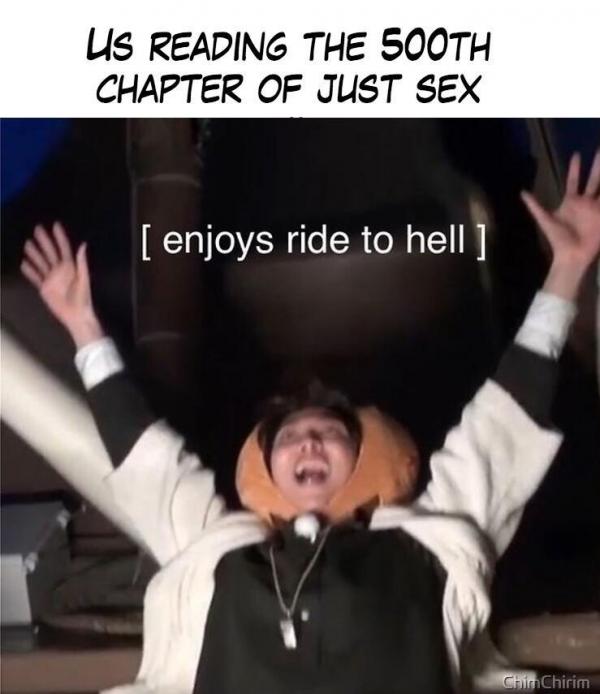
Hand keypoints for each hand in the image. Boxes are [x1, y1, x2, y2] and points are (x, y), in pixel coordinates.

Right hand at [21, 222, 103, 347]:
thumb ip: (81, 262)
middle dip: (44, 241)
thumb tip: (83, 245)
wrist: (76, 315)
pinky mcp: (45, 289)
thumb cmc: (83, 298)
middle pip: (50, 253)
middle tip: (37, 229)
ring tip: (27, 243)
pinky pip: (36, 278)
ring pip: (41, 263)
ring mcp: (51, 279)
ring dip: (34, 254)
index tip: (55, 225)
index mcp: (70, 267)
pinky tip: (24, 264)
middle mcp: (60, 271)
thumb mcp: (84, 279)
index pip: (64, 249)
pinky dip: (30, 271)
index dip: (60, 237)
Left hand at [521, 150, 599, 299]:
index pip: (573, 180)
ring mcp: (595, 209)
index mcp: (570, 202)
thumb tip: (522, 192)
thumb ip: (535, 206)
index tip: (577, 154)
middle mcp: (584, 202)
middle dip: (597, 165)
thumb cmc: (558, 239)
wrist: (571, 255)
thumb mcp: (545, 220)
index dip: (575, 168)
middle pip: (593, 179)